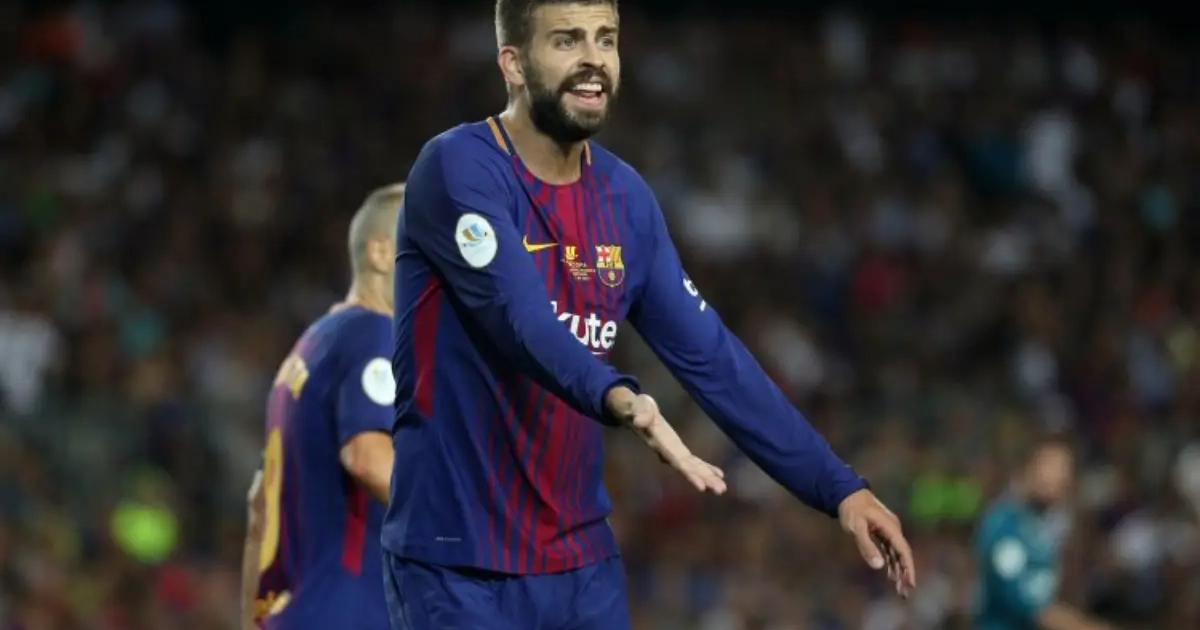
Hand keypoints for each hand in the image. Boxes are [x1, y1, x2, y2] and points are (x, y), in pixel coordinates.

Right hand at [605, 387, 724, 493]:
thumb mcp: (637, 405)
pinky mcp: (677, 448)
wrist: (633, 410)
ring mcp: (673, 451)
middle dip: (704, 479)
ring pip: (692, 467)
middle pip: (688, 468)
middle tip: (720, 490)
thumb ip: (639, 413)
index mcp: (660, 443)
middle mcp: (668, 452)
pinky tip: (718, 474)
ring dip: (707, 477)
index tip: (702, 487)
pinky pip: (693, 461)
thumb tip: (639, 421)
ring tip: (722, 488)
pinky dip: (706, 468)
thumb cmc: (636, 407)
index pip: (677, 462)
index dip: (689, 474)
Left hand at [838, 489, 915, 597]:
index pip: (903, 551)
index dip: (908, 568)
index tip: (911, 583)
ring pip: (897, 554)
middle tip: (905, 593)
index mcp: (891, 528)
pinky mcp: (882, 532)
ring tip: (899, 589)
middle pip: (903, 554)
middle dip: (905, 574)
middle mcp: (893, 529)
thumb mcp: (856, 528)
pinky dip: (891, 562)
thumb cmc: (851, 510)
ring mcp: (888, 531)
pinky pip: (890, 550)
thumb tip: (879, 566)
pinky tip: (890, 574)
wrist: (846, 493)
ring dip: (898, 570)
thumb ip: (867, 546)